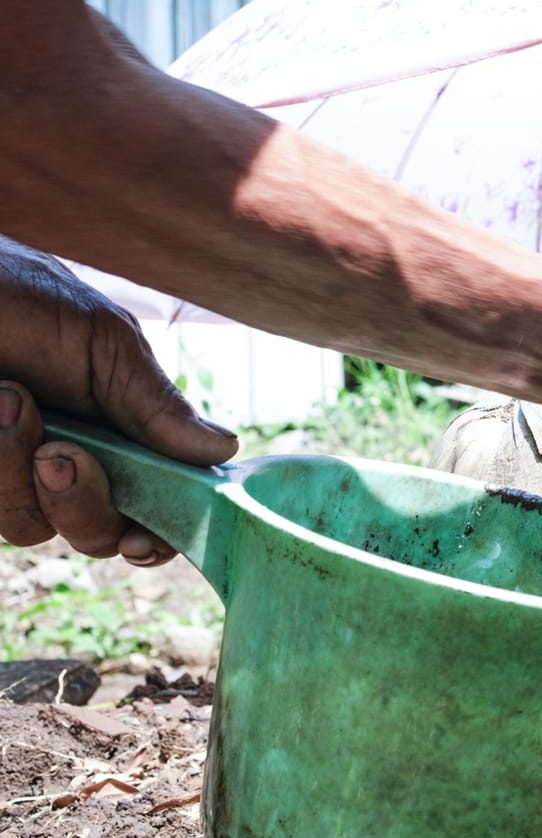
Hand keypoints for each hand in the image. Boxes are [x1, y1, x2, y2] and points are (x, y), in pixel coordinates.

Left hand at [0, 238, 237, 562]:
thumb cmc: (23, 299)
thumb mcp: (106, 343)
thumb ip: (155, 403)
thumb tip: (223, 450)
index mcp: (123, 436)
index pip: (156, 506)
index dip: (158, 534)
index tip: (143, 539)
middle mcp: (70, 463)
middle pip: (97, 535)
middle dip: (84, 506)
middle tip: (61, 454)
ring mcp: (13, 474)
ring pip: (30, 527)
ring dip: (18, 471)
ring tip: (9, 398)